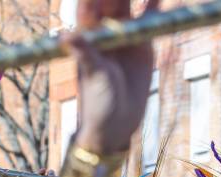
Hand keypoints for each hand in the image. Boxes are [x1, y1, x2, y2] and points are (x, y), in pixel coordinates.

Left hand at [67, 0, 160, 154]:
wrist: (118, 122)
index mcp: (87, 34)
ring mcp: (124, 34)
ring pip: (128, 3)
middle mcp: (104, 30)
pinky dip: (154, 4)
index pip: (88, 4)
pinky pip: (149, 17)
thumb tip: (66, 36)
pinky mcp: (142, 42)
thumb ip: (85, 53)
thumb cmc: (97, 101)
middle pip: (109, 0)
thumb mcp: (92, 75)